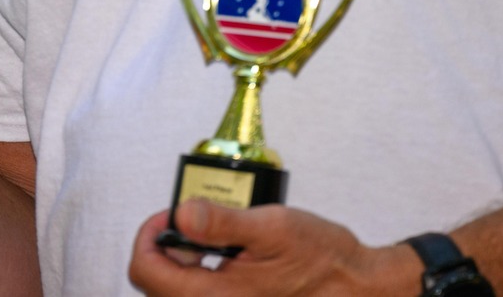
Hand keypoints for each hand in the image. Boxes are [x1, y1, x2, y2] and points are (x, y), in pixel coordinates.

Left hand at [128, 200, 419, 296]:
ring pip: (176, 291)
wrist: (356, 286)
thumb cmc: (322, 259)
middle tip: (190, 225)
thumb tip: (182, 215)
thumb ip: (223, 222)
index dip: (148, 236)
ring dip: (181, 262)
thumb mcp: (273, 227)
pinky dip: (200, 273)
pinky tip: (226, 255)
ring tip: (210, 239)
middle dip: (164, 249)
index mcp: (216, 295)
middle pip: (155, 285)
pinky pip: (201, 294)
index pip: (146, 272)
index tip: (168, 216)